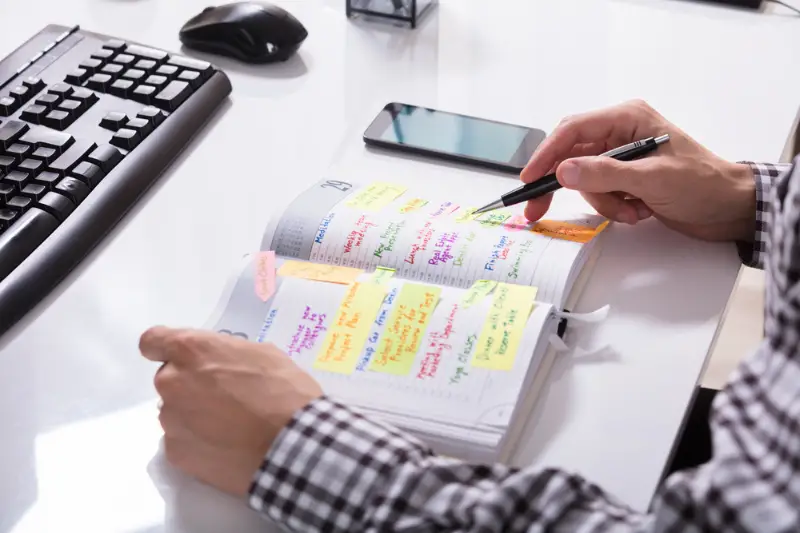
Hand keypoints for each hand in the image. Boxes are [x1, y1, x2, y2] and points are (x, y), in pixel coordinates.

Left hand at [140, 327, 322, 496]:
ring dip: (194, 415)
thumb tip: (220, 364)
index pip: (153, 341)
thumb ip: (228, 353)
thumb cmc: (284, 391)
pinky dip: (199, 443)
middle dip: (190, 386)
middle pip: (169, 380)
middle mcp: (171, 382)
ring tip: (230, 428)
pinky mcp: (176, 453)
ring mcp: (171, 421)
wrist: (291, 446)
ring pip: (175, 412)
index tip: (181, 359)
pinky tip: (227, 447)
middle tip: (225, 399)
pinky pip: (182, 441)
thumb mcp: (263, 354)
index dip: (163, 349)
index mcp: (191, 351)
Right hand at [521, 100, 755, 241]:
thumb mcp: (653, 179)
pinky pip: (600, 194)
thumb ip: (606, 174)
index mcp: (628, 118)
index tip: (529, 178)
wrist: (730, 209)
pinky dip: (613, 208)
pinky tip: (639, 212)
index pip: (574, 130)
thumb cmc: (703, 184)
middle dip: (563, 184)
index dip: (547, 153)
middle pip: (572, 156)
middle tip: (537, 210)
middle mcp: (621, 134)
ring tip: (631, 211)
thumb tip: (564, 171)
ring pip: (585, 181)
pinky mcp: (625, 180)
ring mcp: (622, 158)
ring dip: (603, 202)